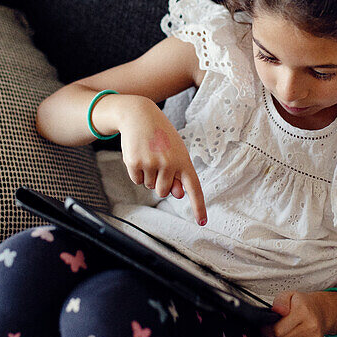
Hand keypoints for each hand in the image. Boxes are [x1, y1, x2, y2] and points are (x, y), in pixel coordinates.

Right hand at [117, 97, 207, 225]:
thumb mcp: (175, 151)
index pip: (194, 188)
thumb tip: (177, 194)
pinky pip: (136, 180)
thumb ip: (179, 173)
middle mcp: (169, 163)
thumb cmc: (160, 135)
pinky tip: (139, 155)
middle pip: (164, 192)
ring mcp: (151, 164)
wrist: (139, 115)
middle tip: (158, 162)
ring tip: (149, 154)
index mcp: (183, 160)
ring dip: (148, 175)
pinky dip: (137, 172)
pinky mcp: (135, 163)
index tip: (202, 222)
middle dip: (160, 183)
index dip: (198, 206)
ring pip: (149, 186)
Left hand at [259, 291, 326, 336]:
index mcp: (303, 312)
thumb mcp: (289, 295)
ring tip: (279, 336)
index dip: (266, 329)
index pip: (277, 330)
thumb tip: (277, 309)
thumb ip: (280, 301)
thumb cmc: (302, 305)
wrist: (320, 313)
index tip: (265, 326)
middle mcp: (311, 328)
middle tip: (270, 331)